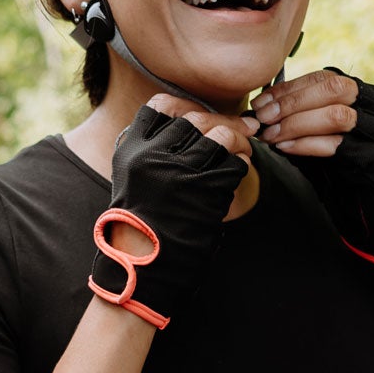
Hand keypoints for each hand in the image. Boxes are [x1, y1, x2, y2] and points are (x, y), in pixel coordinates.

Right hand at [89, 100, 248, 327]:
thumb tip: (193, 123)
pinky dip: (242, 163)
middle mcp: (152, 157)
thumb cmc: (142, 225)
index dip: (184, 106)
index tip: (199, 116)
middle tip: (238, 129)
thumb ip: (152, 152)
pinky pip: (234, 163)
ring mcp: (179, 173)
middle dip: (221, 121)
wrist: (143, 266)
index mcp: (131, 151)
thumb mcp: (134, 181)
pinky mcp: (204, 191)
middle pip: (195, 118)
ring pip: (220, 135)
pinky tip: (239, 170)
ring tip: (242, 150)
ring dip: (237, 140)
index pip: (160, 106)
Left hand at [253, 67, 373, 269]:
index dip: (291, 88)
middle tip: (263, 117)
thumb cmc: (351, 169)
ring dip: (295, 123)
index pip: (328, 79)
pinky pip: (335, 146)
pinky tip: (284, 148)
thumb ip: (311, 117)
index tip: (262, 102)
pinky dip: (304, 144)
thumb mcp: (333, 135)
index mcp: (370, 98)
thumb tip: (266, 106)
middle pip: (334, 89)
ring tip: (270, 135)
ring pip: (336, 115)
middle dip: (293, 101)